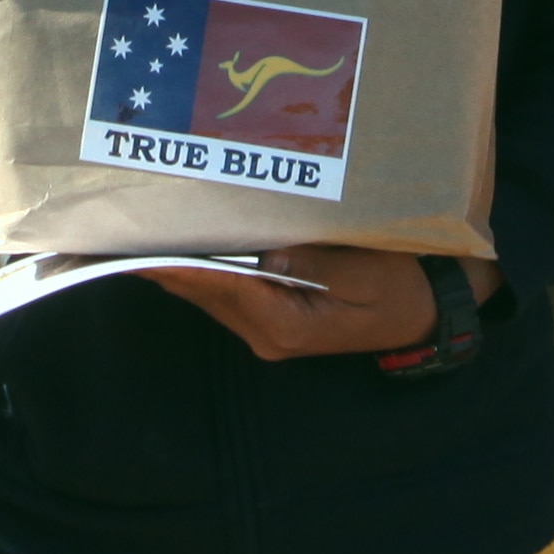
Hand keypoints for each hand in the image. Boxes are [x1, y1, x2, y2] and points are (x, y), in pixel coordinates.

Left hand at [149, 245, 484, 361]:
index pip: (222, 288)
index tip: (142, 244)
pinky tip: (181, 239)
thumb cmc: (401, 287)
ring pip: (208, 293)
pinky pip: (225, 291)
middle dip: (166, 259)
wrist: (425, 313)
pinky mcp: (269, 319)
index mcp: (288, 325)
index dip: (179, 265)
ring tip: (142, 223)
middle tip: (128, 220)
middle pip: (204, 292)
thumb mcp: (368, 272)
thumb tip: (266, 252)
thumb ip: (317, 263)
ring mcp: (266, 330)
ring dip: (178, 263)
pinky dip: (200, 267)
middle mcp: (268, 334)